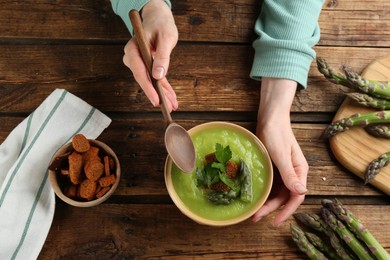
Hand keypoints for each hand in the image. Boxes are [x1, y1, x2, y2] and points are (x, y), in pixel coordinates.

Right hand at [123, 0, 178, 111]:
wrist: (158, 18)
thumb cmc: (161, 25)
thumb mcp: (166, 38)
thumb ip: (162, 56)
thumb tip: (158, 75)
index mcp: (133, 49)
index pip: (139, 72)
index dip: (148, 88)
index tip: (156, 100)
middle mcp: (133, 58)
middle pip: (145, 80)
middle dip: (157, 95)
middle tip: (167, 107)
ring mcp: (139, 63)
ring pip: (151, 82)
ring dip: (162, 94)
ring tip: (173, 105)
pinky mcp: (148, 66)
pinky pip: (156, 79)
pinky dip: (164, 89)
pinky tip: (172, 99)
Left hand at [252, 78, 307, 226]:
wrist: (270, 117)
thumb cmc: (276, 133)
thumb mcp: (281, 154)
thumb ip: (290, 173)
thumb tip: (302, 192)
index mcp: (299, 170)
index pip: (296, 197)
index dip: (286, 211)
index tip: (274, 221)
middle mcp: (293, 173)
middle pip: (285, 197)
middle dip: (272, 209)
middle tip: (256, 218)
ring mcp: (283, 170)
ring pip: (277, 192)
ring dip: (267, 202)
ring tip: (253, 211)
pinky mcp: (274, 167)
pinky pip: (271, 184)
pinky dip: (264, 192)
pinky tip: (255, 197)